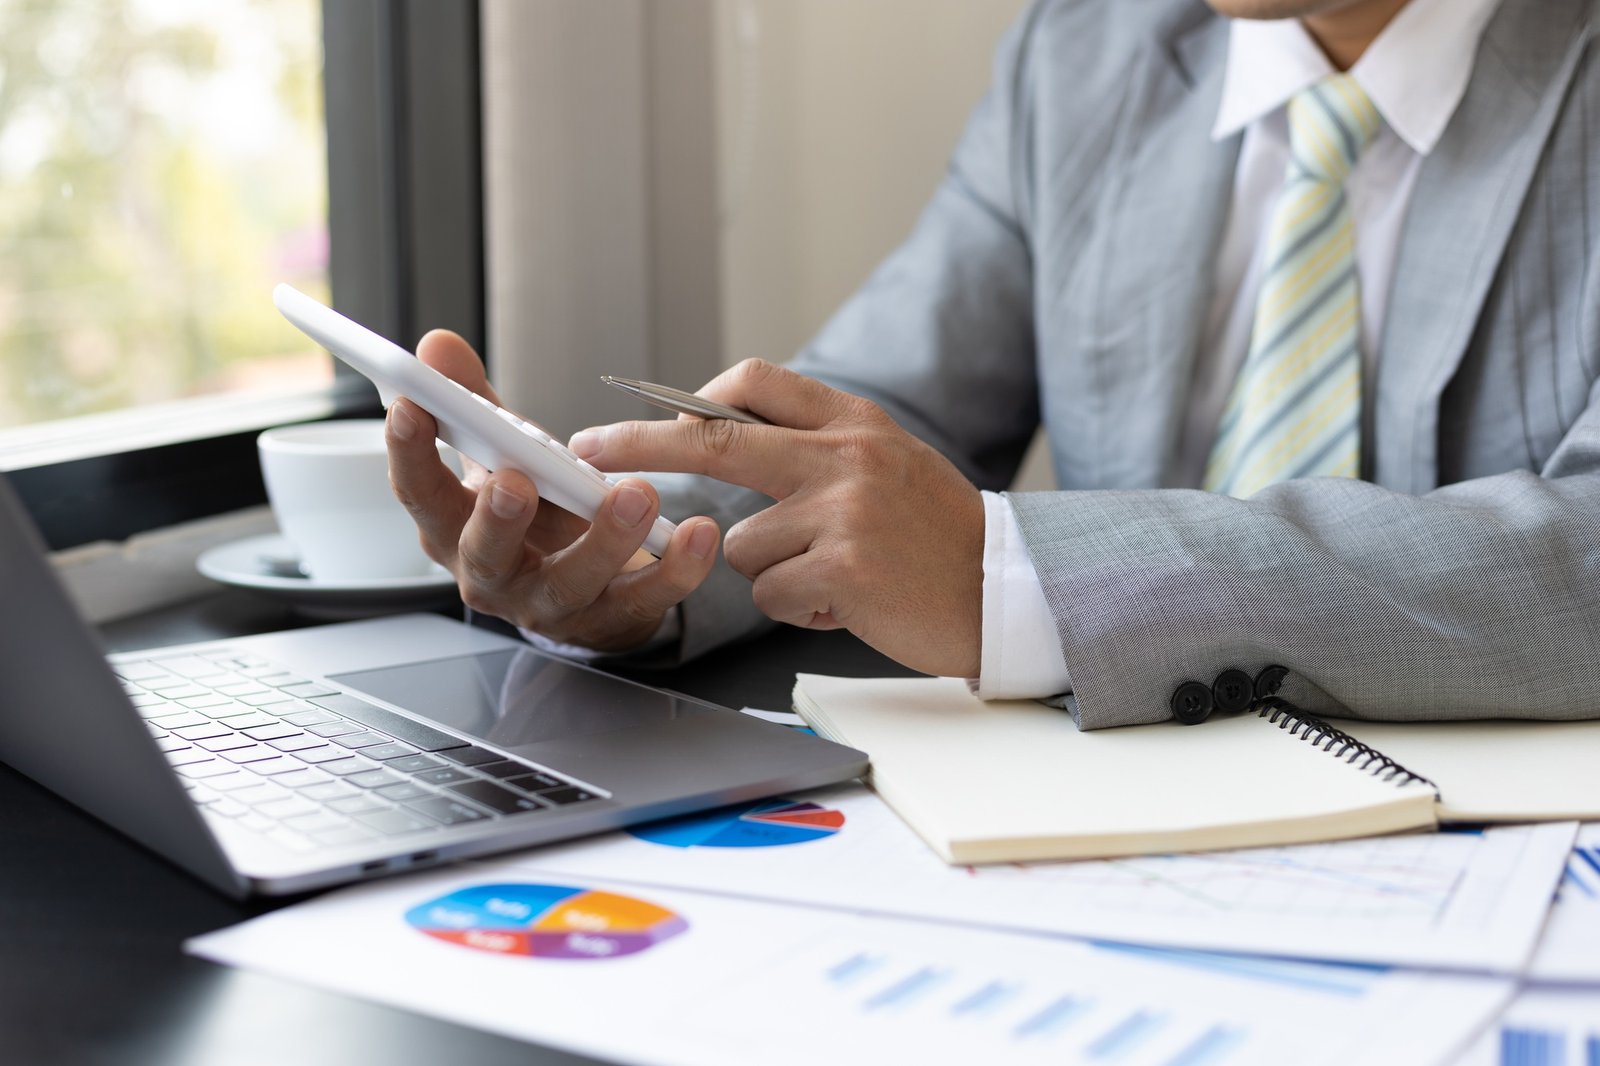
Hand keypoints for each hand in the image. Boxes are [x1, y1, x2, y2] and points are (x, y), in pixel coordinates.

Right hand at [384, 329, 721, 650]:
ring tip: (637, 495)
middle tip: (515, 480)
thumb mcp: (500, 458)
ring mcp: (551, 604)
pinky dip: (674, 569)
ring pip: (569, 582)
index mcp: (454, 530)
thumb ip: (473, 405)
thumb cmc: (536, 517)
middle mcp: (493, 576)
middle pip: (484, 553)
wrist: (586, 590)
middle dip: (498, 518)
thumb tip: (439, 346)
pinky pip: (644, 600)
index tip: (411, 408)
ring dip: (603, 539)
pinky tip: (697, 533)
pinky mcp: (610, 620)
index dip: (409, 454)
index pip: (419, 495)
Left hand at [569, 359, 984, 676]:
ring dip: (774, 571)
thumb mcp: (886, 461)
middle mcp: (843, 455)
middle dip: (638, 444)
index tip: (646, 415)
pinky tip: (848, 601)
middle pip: (714, 439)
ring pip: (742, 544)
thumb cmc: (939, 534)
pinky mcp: (843, 566)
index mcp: (852, 422)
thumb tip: (725, 432)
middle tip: (588, 447)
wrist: (1006, 589)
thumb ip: (816, 446)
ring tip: (834, 574)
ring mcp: (841, 509)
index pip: (755, 382)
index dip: (690, 399)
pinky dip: (800, 606)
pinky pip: (772, 593)